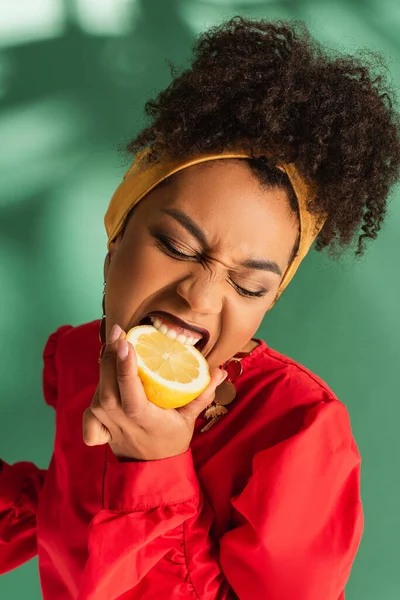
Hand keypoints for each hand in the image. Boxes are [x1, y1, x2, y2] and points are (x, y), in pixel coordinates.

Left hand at [82, 326, 226, 460]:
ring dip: (104, 367)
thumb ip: (202, 395)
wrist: (152, 469)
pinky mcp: (99, 427)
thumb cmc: (172, 439)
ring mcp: (108, 426)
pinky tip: (105, 370)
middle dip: (111, 357)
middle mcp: (122, 423)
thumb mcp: (188, 420)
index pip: (131, 394)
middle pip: (108, 389)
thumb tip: (220, 371)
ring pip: (99, 393)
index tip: (128, 344)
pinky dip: (95, 388)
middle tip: (118, 332)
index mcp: (146, 421)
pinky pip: (90, 406)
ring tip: (114, 342)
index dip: (126, 369)